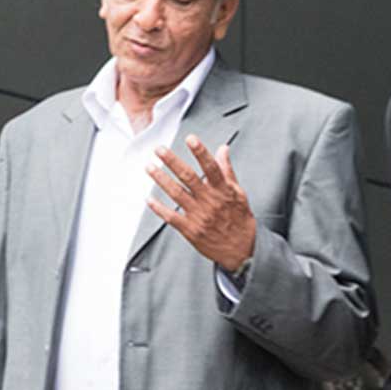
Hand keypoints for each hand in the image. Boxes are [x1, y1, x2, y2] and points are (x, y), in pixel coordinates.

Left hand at [146, 135, 256, 273]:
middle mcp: (210, 202)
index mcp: (223, 191)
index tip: (190, 139)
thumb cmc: (239, 220)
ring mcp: (199, 216)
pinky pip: (172, 217)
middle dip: (172, 161)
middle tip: (159, 149)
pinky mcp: (191, 230)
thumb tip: (223, 149)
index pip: (211, 168)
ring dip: (161, 180)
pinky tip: (149, 199)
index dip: (200, 152)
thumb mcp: (238, 193)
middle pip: (189, 177)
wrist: (242, 250)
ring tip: (149, 167)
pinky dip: (159, 208)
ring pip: (177, 194)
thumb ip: (227, 170)